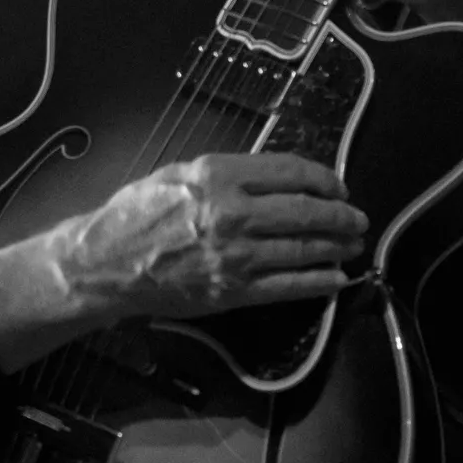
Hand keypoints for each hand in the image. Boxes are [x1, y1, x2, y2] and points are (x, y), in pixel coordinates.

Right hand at [0, 150, 363, 347]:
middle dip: (341, 216)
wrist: (104, 264)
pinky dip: (319, 283)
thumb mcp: (182, 172)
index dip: (325, 179)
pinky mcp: (232, 291)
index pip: (292, 171)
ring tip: (353, 246)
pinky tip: (337, 278)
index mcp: (220, 175)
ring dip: (337, 247)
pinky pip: (288, 287)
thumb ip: (230, 172)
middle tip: (358, 220)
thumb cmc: (138, 213)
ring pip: (303, 248)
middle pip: (306, 211)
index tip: (339, 186)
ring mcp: (235, 255)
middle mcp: (233, 212)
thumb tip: (278, 174)